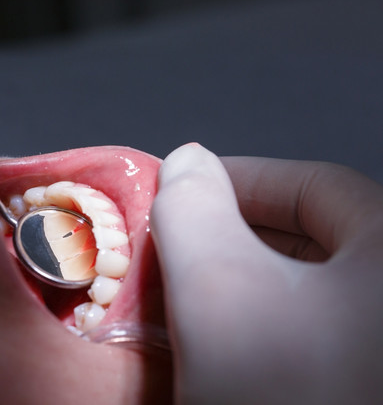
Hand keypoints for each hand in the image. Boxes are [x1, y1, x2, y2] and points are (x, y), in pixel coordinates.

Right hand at [150, 143, 382, 403]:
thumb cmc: (284, 396)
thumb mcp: (219, 289)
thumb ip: (193, 209)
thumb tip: (186, 166)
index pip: (320, 186)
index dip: (243, 177)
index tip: (190, 187)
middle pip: (313, 236)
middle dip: (236, 229)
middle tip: (184, 240)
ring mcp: (373, 343)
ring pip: (306, 288)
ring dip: (244, 279)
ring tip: (194, 290)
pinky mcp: (355, 378)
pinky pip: (308, 332)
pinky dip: (262, 323)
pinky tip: (224, 340)